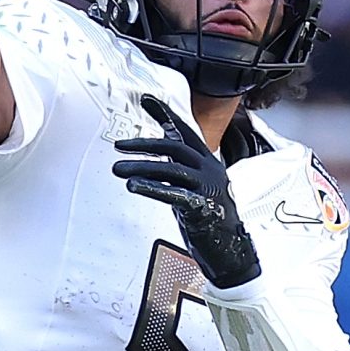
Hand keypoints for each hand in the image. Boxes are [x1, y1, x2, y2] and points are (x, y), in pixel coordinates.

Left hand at [113, 96, 260, 287]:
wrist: (231, 250)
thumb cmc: (210, 218)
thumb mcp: (192, 187)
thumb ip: (177, 168)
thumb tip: (159, 149)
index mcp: (208, 163)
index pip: (186, 132)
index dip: (167, 115)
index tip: (147, 100)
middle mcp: (210, 171)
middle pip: (176, 147)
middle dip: (145, 144)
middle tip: (120, 146)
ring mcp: (208, 188)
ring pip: (172, 169)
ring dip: (142, 167)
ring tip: (118, 169)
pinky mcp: (202, 208)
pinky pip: (175, 194)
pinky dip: (153, 188)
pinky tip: (134, 185)